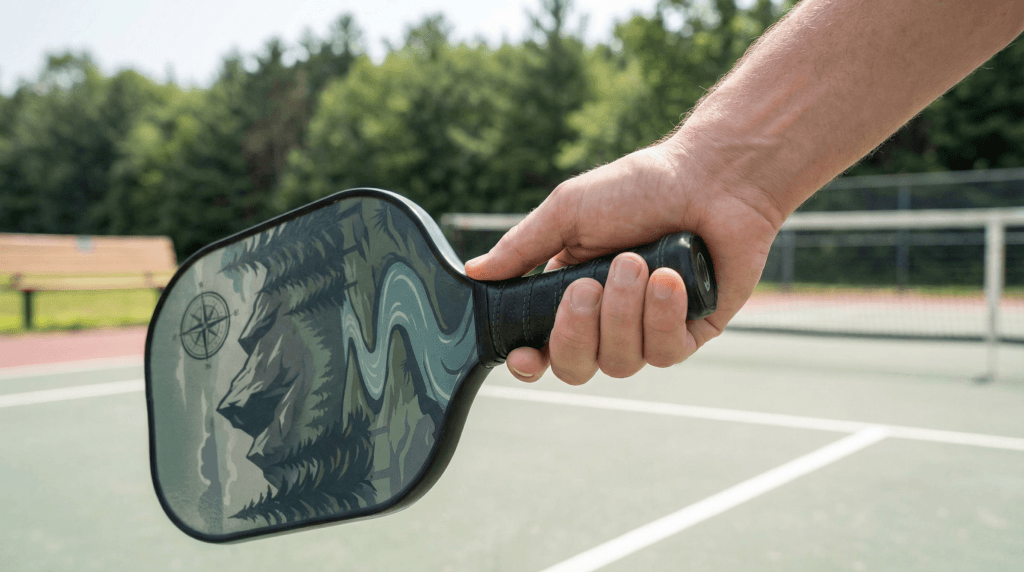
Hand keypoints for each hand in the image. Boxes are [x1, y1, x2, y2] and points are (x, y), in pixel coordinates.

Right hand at [464, 138, 780, 383]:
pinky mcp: (690, 332)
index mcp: (571, 294)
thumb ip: (521, 248)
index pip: (542, 349)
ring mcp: (649, 329)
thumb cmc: (641, 186)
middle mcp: (608, 320)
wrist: (714, 176)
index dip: (530, 362)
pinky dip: (661, 315)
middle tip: (590, 285)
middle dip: (577, 331)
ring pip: (620, 362)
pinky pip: (664, 352)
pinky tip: (670, 280)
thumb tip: (473, 273)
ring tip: (640, 262)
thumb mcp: (568, 212)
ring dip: (624, 313)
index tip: (525, 355)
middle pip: (576, 367)